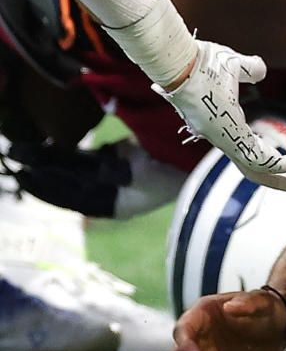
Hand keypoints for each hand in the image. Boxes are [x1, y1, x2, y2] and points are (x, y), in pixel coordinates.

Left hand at [9, 138, 185, 218]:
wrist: (202, 158)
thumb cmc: (179, 171)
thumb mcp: (151, 176)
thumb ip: (121, 174)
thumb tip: (101, 171)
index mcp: (117, 205)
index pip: (74, 198)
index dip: (48, 188)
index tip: (25, 175)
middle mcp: (112, 193)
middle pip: (68, 182)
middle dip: (41, 170)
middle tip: (13, 155)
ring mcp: (114, 174)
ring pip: (73, 168)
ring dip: (48, 159)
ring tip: (21, 149)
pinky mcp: (118, 157)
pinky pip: (85, 157)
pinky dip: (66, 152)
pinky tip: (48, 145)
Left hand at [155, 40, 285, 196]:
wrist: (183, 63)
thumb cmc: (201, 62)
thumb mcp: (234, 65)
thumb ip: (249, 69)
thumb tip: (260, 71)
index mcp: (222, 125)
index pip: (248, 151)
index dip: (270, 160)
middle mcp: (223, 138)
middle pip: (253, 169)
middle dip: (279, 181)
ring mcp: (226, 140)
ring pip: (258, 170)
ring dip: (283, 180)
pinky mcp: (231, 138)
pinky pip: (261, 159)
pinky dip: (282, 165)